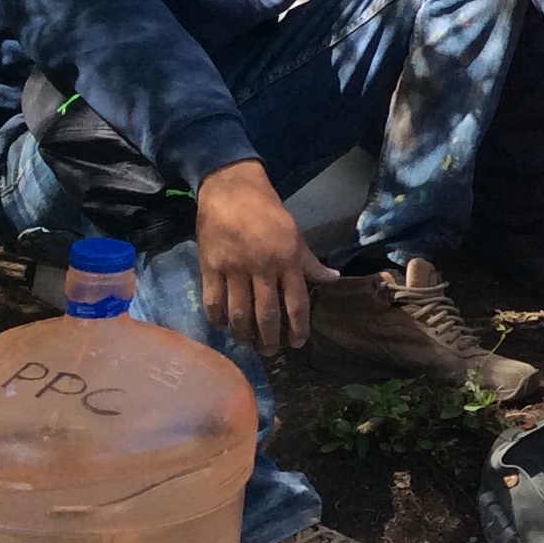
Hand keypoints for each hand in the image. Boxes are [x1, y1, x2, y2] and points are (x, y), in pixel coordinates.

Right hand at [196, 160, 337, 353]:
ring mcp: (234, 268)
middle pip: (266, 313)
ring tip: (247, 345)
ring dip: (243, 334)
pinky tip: (222, 327)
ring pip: (239, 312)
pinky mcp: (210, 267)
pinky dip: (217, 318)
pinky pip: (213, 300)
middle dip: (269, 338)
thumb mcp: (296, 235)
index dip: (297, 327)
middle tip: (270, 352)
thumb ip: (310, 262)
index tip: (297, 344)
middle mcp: (262, 268)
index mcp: (288, 260)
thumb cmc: (269, 212)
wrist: (231, 190)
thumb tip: (333, 279)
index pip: (296, 303)